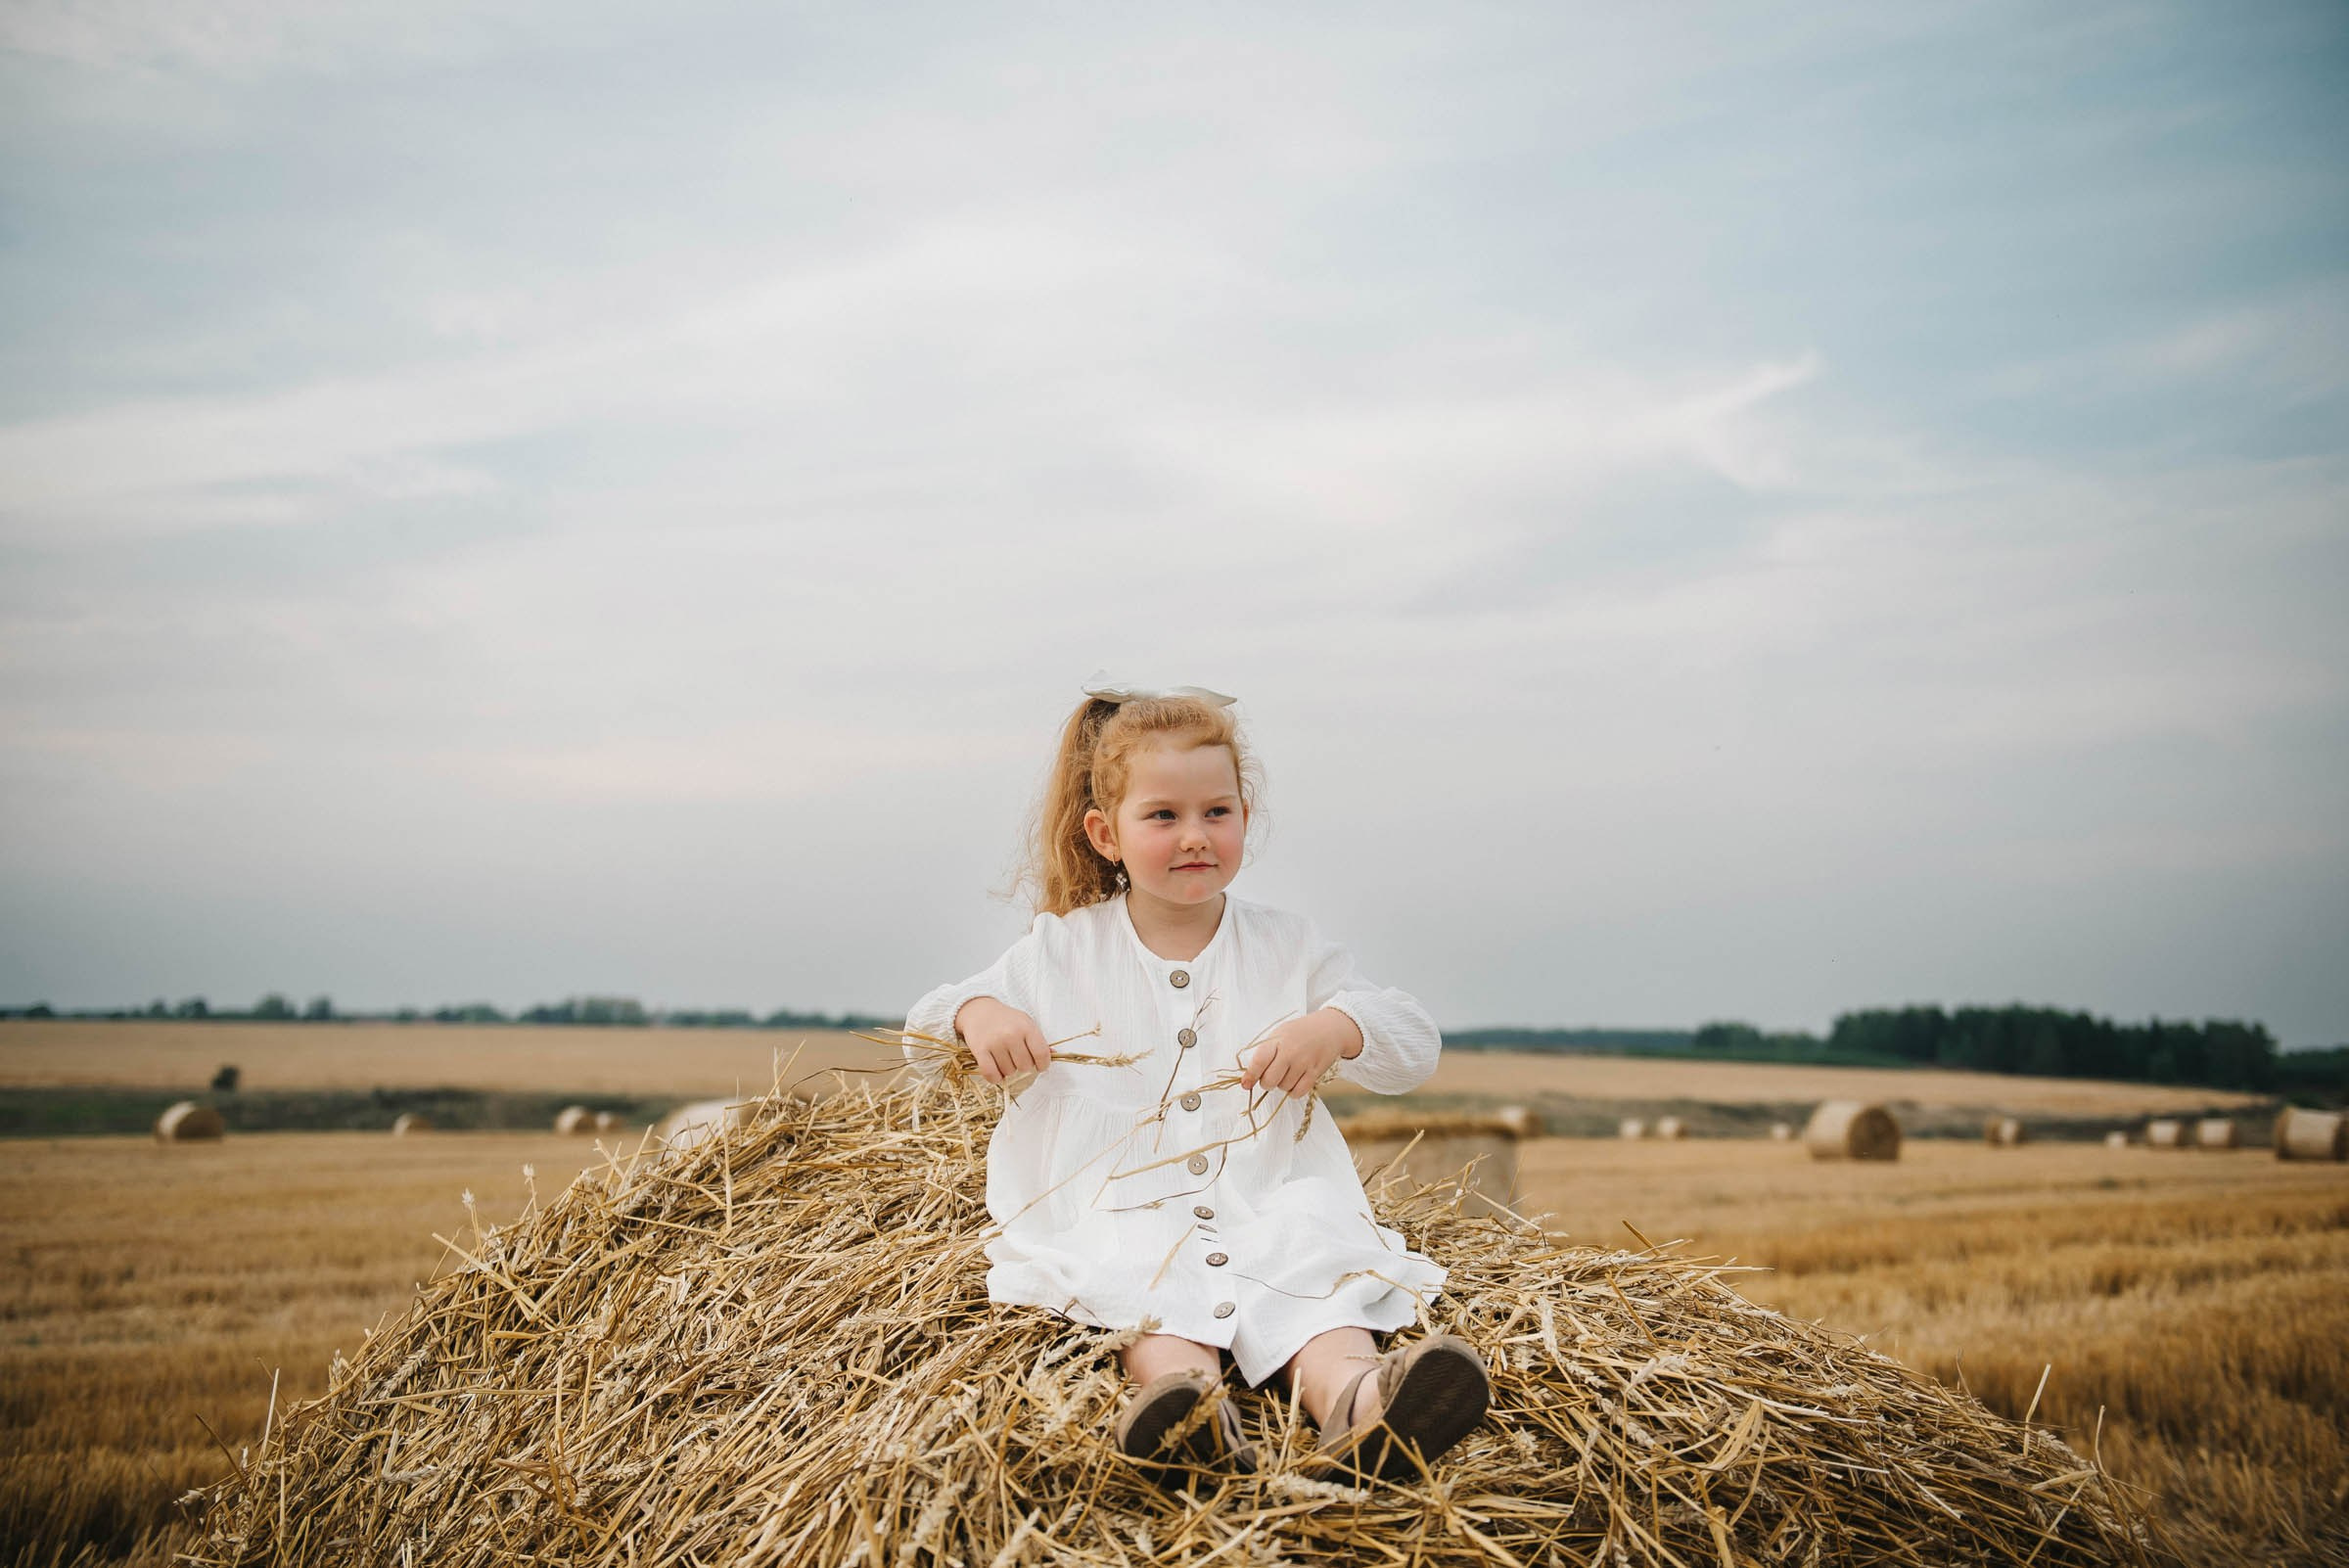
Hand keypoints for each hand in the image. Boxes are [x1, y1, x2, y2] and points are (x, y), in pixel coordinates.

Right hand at [955, 996, 1051, 1085]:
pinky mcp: (980, 1050)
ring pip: (1008, 1072)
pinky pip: (991, 1074)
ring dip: (1007, 1070)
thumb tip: (1053, 1054)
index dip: (1043, 1064)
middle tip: (1016, 1057)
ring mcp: (995, 1043)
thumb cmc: (1006, 1019)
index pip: (1042, 1054)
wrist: (979, 1011)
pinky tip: (996, 1071)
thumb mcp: (1026, 1023)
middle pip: (1025, 1066)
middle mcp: (1011, 1034)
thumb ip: (1039, 1040)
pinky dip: (995, 1077)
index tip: (1040, 1066)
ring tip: (1004, 1058)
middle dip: (1023, 1066)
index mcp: (1026, 1027)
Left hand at [1238, 1009, 1362, 1096]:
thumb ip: (1265, 1052)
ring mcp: (1303, 1063)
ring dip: (1282, 1085)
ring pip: (1283, 1087)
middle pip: (1269, 1080)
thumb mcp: (1279, 1034)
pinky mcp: (1315, 1073)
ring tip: (1287, 1073)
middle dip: (1266, 1083)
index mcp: (1277, 1040)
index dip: (1250, 1076)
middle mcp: (1290, 1052)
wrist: (1329, 1029)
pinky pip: (1298, 1092)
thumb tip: (1249, 1076)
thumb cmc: (1299, 1032)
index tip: (1246, 1084)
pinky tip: (1295, 1082)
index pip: (1259, 1062)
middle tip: (1270, 1076)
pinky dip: (1293, 1092)